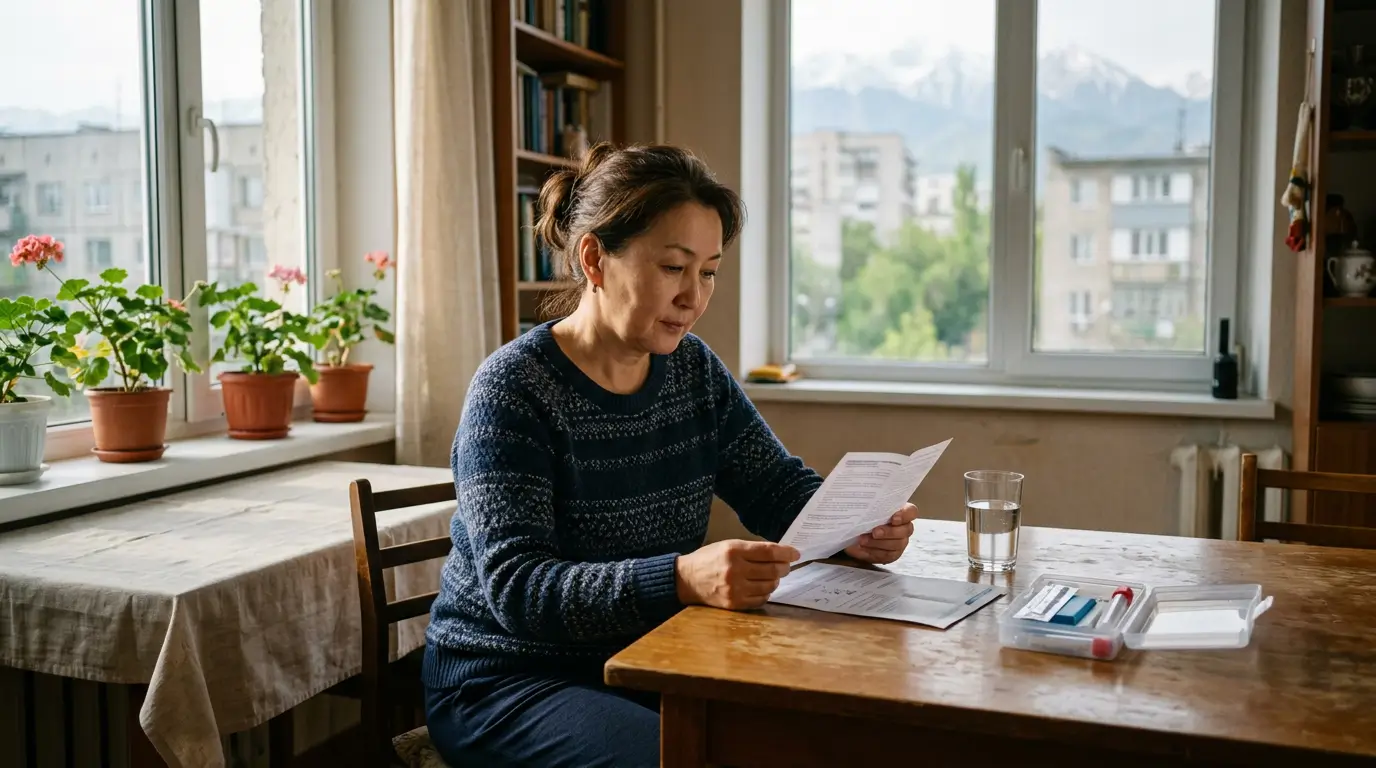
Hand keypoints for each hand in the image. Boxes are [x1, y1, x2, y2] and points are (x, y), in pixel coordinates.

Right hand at [675, 539, 799, 609]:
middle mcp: (735, 570)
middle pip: (773, 569)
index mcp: (734, 550)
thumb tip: (780, 553)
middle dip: (784, 567)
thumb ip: (752, 549)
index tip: (795, 554)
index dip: (786, 552)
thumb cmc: (710, 559)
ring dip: (775, 580)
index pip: (769, 551)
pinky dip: (766, 593)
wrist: (687, 579)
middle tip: (785, 566)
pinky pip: (761, 599)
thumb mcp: (728, 545)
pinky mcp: (734, 603)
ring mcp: (735, 589)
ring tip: (772, 576)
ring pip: (769, 585)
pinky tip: (762, 587)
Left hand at [844, 503, 917, 564]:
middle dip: (889, 532)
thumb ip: (870, 507)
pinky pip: (887, 555)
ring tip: (863, 540)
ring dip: (878, 543)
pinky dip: (873, 551)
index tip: (894, 518)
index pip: (911, 511)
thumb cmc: (865, 516)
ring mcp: (900, 542)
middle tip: (874, 532)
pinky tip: (862, 548)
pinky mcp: (892, 554)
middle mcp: (904, 528)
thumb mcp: (867, 509)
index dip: (905, 515)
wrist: (857, 532)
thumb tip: (863, 507)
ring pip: (896, 544)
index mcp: (902, 512)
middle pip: (905, 530)